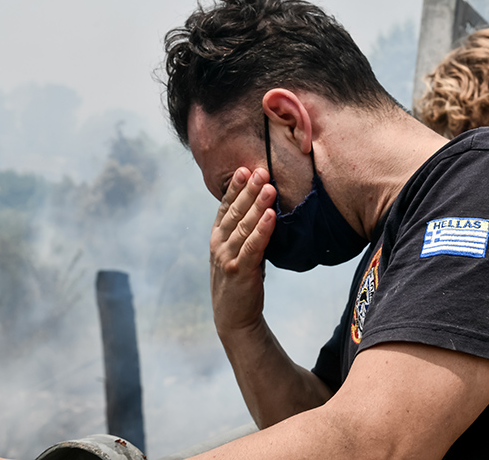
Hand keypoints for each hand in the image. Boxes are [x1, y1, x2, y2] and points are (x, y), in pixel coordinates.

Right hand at [210, 167, 276, 336]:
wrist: (234, 317)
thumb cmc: (241, 280)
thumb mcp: (239, 251)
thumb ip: (246, 232)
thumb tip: (265, 208)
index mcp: (218, 236)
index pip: (226, 206)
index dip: (235, 187)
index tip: (246, 169)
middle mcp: (219, 244)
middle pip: (235, 211)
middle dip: (249, 189)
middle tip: (262, 170)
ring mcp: (227, 257)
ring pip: (244, 226)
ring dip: (257, 205)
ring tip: (269, 187)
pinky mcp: (240, 271)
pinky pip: (253, 246)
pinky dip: (262, 230)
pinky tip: (270, 216)